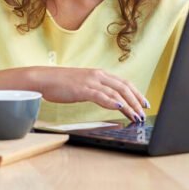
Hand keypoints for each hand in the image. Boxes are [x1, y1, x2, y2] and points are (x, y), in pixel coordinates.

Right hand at [29, 66, 149, 122]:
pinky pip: (101, 96)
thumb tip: (109, 99)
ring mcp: (91, 82)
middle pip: (124, 87)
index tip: (144, 103)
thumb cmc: (61, 83)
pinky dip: (111, 102)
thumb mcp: (84, 84)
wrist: (44, 79)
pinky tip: (119, 107)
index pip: (124, 83)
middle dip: (136, 101)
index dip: (137, 93)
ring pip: (116, 92)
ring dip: (128, 105)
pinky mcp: (82, 89)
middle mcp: (98, 75)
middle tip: (144, 113)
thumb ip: (97, 89)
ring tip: (136, 115)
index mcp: (99, 74)